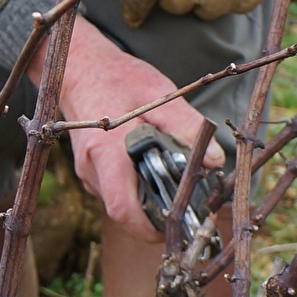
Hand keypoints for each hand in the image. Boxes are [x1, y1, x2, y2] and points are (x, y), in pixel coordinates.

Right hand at [27, 15, 225, 241]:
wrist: (80, 69)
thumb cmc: (119, 80)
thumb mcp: (159, 96)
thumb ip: (187, 127)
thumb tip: (215, 160)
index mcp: (106, 151)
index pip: (123, 208)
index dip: (148, 228)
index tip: (174, 226)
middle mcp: (91, 168)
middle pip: (123, 211)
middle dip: (153, 214)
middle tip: (183, 202)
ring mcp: (87, 172)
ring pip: (119, 202)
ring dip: (145, 199)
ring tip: (169, 179)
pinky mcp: (90, 171)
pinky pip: (114, 190)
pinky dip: (135, 188)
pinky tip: (151, 168)